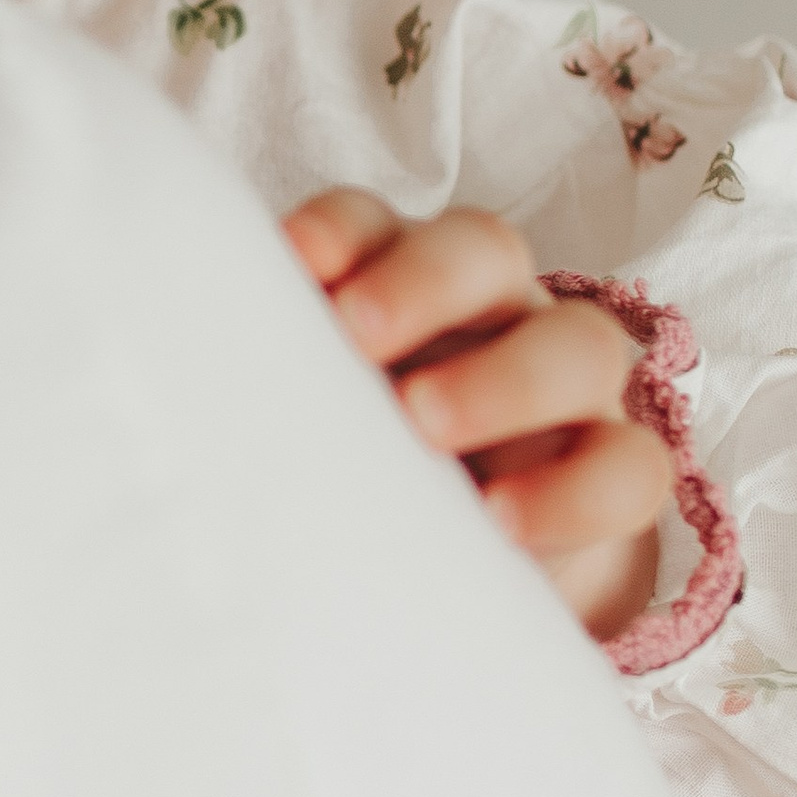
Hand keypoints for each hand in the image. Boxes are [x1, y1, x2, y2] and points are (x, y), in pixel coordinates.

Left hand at [283, 190, 668, 641]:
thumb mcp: (296, 424)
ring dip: (505, 377)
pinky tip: (501, 523)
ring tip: (425, 425)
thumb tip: (165, 382)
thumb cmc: (341, 472)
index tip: (293, 259)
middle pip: (485, 251)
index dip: (338, 230)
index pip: (371, 224)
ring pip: (580, 344)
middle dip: (425, 279)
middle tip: (360, 336)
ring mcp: (565, 390)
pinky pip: (631, 467)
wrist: (440, 573)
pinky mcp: (613, 473)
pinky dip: (574, 490)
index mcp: (395, 285)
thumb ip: (260, 387)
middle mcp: (488, 315)